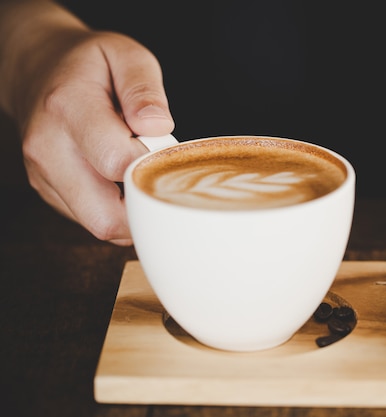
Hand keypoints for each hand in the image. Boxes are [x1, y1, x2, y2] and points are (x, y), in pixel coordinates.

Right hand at [16, 28, 173, 244]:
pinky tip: (123, 180)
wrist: (39, 69)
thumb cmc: (90, 64)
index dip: (151, 163)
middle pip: (105, 215)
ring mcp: (43, 175)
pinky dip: (118, 210)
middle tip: (160, 174)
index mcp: (68, 107)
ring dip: (133, 211)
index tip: (161, 146)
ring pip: (100, 226)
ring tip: (140, 172)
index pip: (116, 162)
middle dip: (145, 205)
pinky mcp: (49, 192)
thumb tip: (158, 128)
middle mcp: (48, 148)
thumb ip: (145, 89)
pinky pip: (93, 222)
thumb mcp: (126, 55)